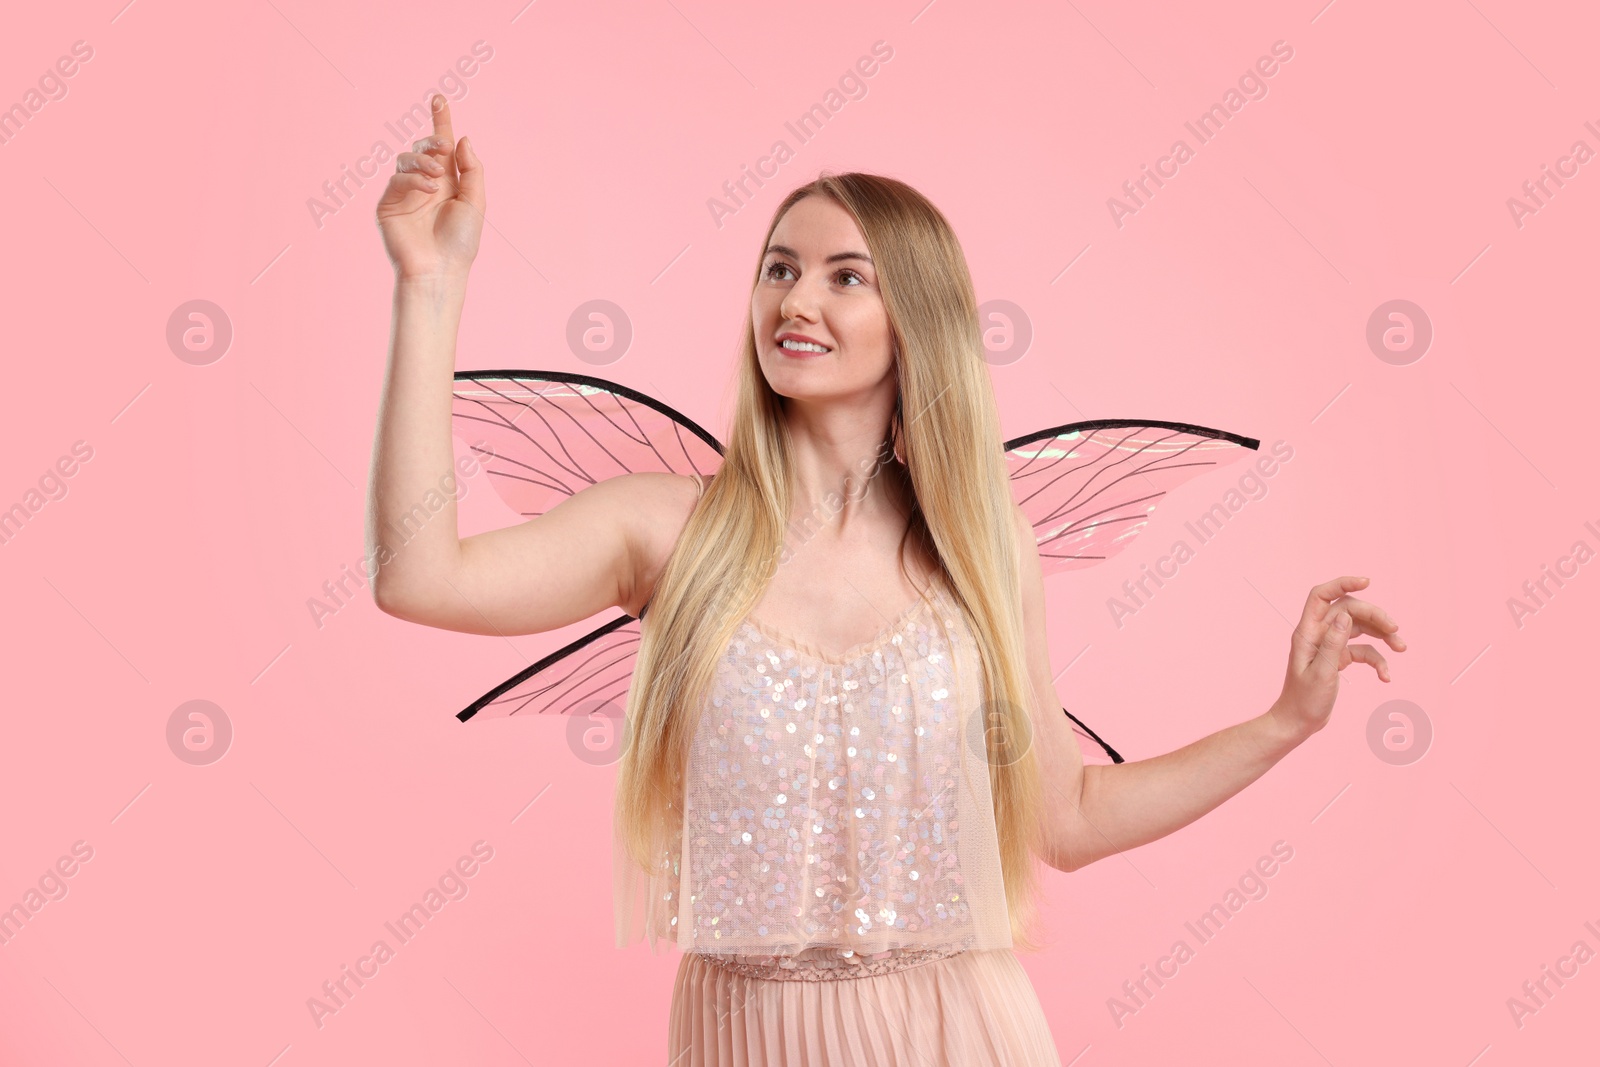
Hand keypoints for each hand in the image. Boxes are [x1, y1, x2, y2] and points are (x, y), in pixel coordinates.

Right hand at [376, 95, 484, 279]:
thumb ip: (471, 169)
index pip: (443, 146)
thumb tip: (461, 137)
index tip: (440, 98)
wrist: (440, 269)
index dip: (441, 121)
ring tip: (437, 176)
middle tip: (443, 148)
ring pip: (407, 159)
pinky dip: (414, 179)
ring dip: (424, 161)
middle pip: (423, 148)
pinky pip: (397, 179)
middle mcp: (426, 183)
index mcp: (448, 182)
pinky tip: (428, 190)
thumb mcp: (475, 201)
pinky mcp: (388, 203)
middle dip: (433, 142)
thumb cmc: (461, 241)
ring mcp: (405, 192)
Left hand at [1270, 576, 1406, 740]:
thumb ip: (1333, 643)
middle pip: (1349, 611)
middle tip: (1396, 631)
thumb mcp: (1321, 672)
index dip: (1342, 584)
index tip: (1367, 582)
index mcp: (1307, 632)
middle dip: (1375, 616)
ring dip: (1382, 636)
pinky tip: (1386, 677)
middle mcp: (1318, 634)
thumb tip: (1345, 613)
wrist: (1298, 723)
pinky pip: (1363, 651)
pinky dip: (1377, 660)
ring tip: (1401, 648)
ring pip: (1360, 629)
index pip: (1321, 596)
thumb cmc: (1304, 700)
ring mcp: (1330, 646)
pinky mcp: (1339, 659)